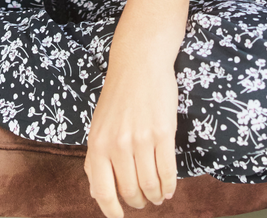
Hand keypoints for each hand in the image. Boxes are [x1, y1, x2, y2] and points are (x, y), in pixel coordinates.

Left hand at [85, 51, 178, 217]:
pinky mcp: (162, 133)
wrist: (138, 62)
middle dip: (139, 202)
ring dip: (156, 196)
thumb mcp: (98, 125)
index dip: (112, 212)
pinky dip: (169, 186)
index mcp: (97, 143)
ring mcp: (140, 139)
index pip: (102, 192)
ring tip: (158, 195)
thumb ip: (97, 158)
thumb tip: (96, 193)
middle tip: (144, 200)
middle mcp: (116, 144)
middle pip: (130, 192)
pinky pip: (167, 172)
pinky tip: (169, 187)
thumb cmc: (118, 95)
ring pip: (150, 185)